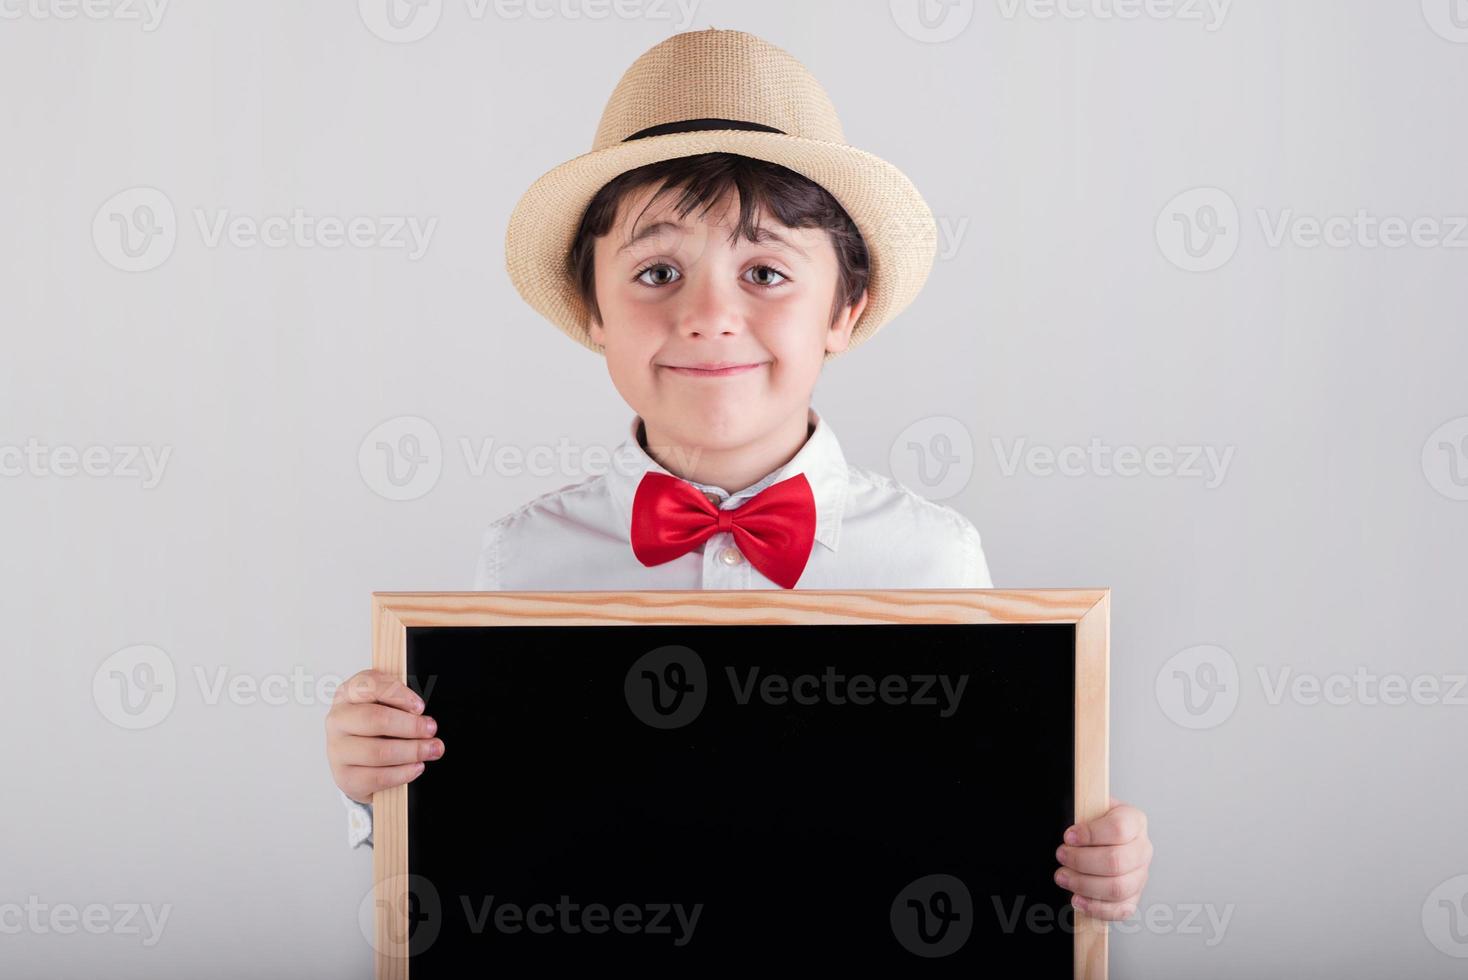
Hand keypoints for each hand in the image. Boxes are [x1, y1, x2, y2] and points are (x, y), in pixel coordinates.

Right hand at [325, 669, 442, 803]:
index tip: (420, 707)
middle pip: (375, 719)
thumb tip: (422, 717)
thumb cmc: (374, 726)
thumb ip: (400, 701)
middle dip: (410, 725)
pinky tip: (417, 767)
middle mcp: (338, 720)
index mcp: (347, 694)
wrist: (355, 760)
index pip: (369, 686)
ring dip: (412, 751)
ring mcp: (337, 750)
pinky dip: (403, 773)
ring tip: (431, 749)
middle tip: (431, 730)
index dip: (399, 695)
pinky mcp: (344, 777)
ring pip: (378, 752)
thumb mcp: (384, 704)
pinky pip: (378, 777)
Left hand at [1054, 796, 1151, 919]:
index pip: (1118, 828)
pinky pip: (1121, 909)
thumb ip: (1081, 815)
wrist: (1098, 836)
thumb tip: (1070, 834)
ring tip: (1063, 877)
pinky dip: (1096, 908)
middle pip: (1116, 861)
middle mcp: (1142, 848)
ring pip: (1118, 887)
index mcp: (1134, 821)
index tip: (1068, 836)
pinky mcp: (1134, 896)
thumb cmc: (1091, 823)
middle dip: (1081, 862)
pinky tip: (1077, 899)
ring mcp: (1141, 874)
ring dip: (1084, 885)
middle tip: (1061, 856)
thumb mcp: (1087, 808)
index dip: (1090, 834)